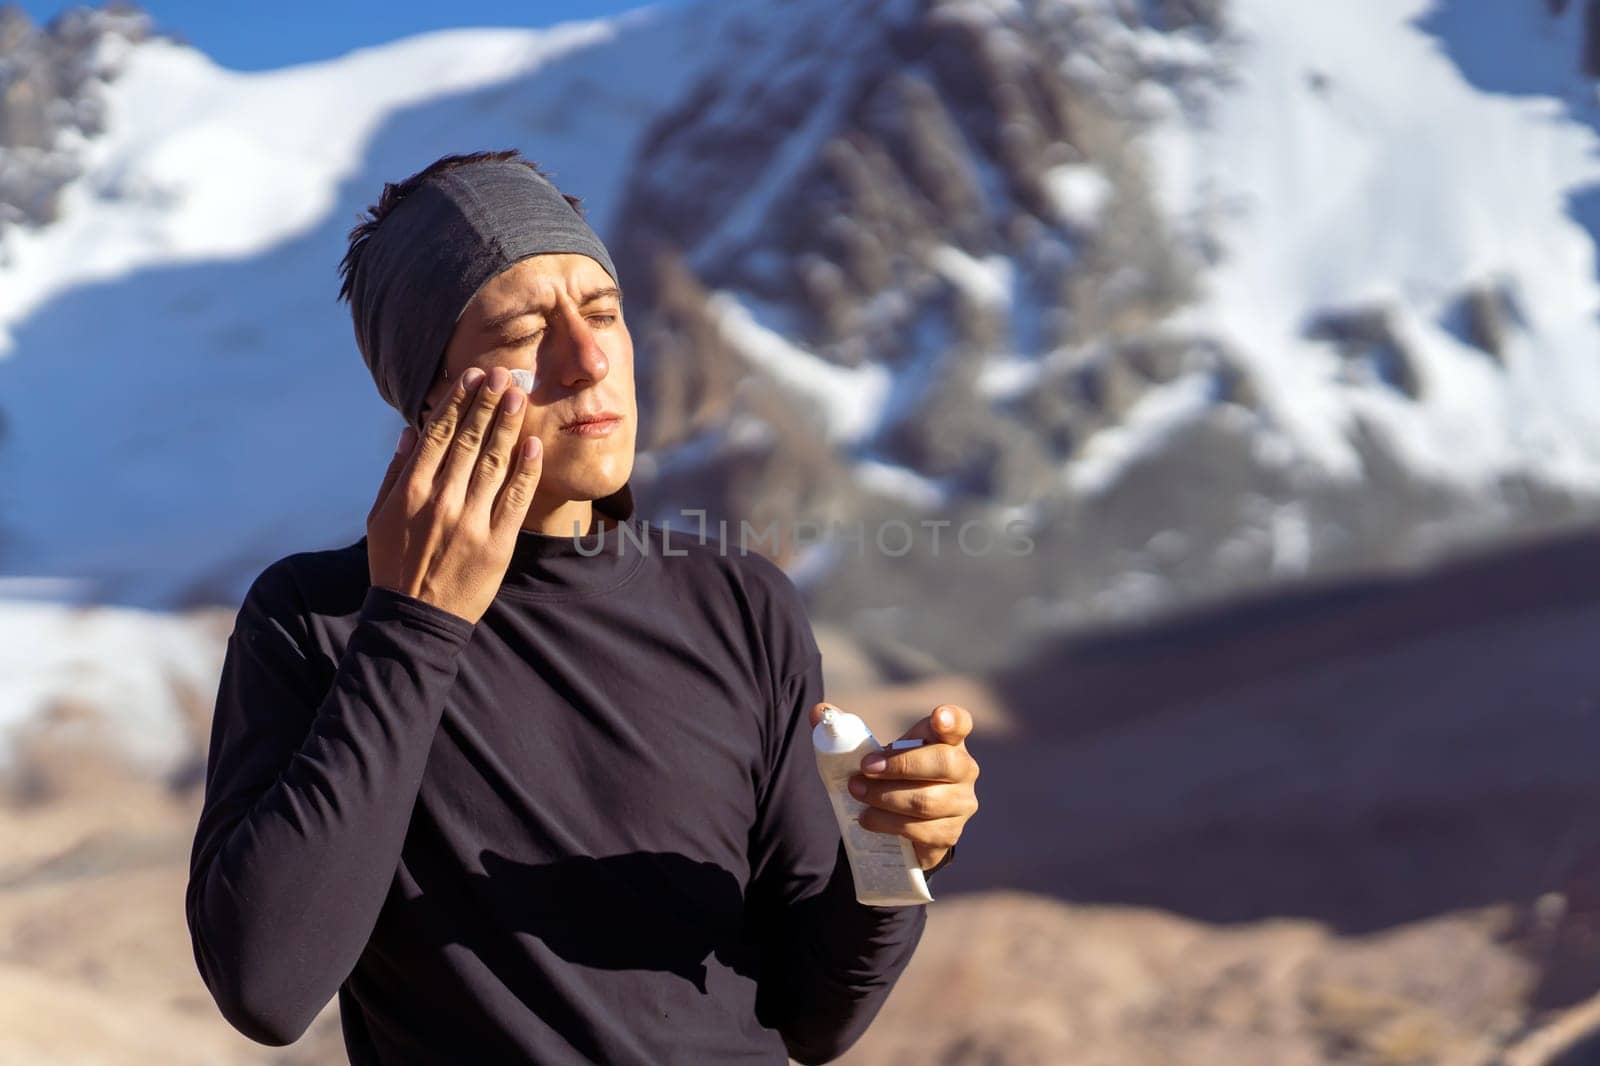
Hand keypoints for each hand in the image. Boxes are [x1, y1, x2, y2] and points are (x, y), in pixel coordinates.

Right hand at [367, 365, 542, 624]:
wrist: (414, 617)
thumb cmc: (394, 563)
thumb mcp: (379, 516)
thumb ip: (396, 472)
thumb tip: (410, 431)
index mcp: (411, 490)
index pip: (439, 435)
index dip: (457, 403)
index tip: (471, 377)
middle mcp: (441, 500)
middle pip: (470, 441)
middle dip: (487, 403)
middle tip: (503, 373)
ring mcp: (471, 521)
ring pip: (495, 463)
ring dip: (508, 426)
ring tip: (519, 395)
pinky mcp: (497, 543)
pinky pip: (515, 500)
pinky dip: (525, 471)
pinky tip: (534, 445)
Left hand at [809, 703, 980, 871]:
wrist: (904, 823)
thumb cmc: (892, 776)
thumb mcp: (875, 752)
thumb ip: (847, 731)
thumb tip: (818, 712)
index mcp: (947, 740)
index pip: (959, 723)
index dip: (952, 719)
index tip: (939, 717)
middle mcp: (963, 770)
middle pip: (943, 762)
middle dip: (899, 765)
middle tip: (865, 769)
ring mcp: (960, 804)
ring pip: (926, 801)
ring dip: (885, 797)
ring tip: (858, 794)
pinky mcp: (949, 834)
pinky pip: (920, 830)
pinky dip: (888, 823)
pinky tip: (867, 818)